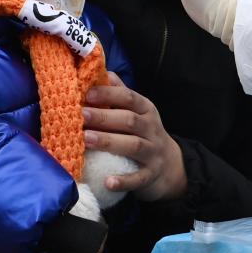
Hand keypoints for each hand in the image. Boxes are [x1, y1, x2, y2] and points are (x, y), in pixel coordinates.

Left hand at [82, 73, 186, 201]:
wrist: (170, 166)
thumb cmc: (144, 134)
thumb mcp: (137, 112)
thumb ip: (120, 93)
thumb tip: (100, 70)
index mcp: (146, 110)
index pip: (129, 97)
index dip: (109, 94)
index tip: (87, 94)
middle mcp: (151, 128)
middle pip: (129, 120)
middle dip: (104, 117)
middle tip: (81, 115)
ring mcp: (153, 152)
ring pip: (133, 145)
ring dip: (109, 142)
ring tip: (86, 140)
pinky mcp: (151, 175)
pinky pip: (138, 178)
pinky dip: (124, 180)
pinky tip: (108, 182)